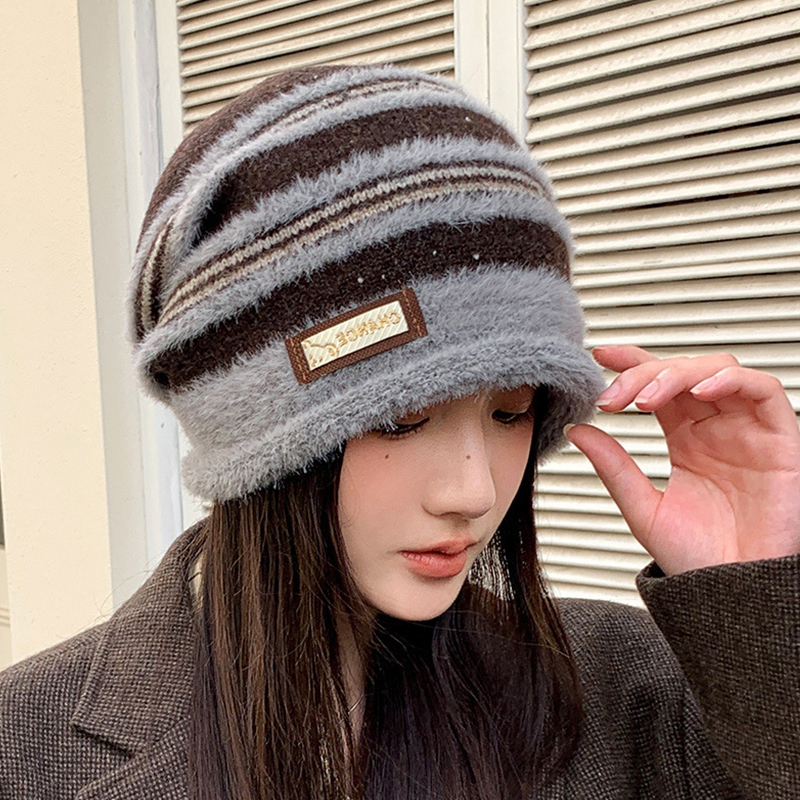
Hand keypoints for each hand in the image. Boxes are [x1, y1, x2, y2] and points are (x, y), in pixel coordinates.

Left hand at [566, 345, 799, 574]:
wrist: (733, 593)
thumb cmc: (697, 557)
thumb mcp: (643, 508)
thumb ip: (614, 467)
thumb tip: (578, 429)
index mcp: (685, 438)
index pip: (659, 383)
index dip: (632, 362)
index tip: (598, 356)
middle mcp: (715, 428)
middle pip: (683, 370)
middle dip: (644, 373)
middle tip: (615, 396)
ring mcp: (747, 430)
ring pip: (719, 370)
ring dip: (679, 372)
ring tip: (646, 397)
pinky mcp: (780, 439)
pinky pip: (765, 391)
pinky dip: (732, 380)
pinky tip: (698, 392)